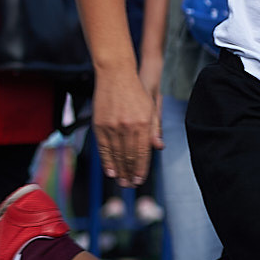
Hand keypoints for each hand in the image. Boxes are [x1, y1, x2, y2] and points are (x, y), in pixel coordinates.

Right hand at [93, 65, 155, 186]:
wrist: (116, 74)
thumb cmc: (135, 90)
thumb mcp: (150, 107)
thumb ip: (154, 127)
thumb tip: (158, 147)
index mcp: (144, 123)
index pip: (143, 152)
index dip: (141, 168)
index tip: (140, 180)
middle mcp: (129, 127)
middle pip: (129, 156)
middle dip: (130, 173)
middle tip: (130, 185)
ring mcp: (113, 126)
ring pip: (116, 154)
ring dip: (119, 170)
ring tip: (121, 182)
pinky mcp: (100, 124)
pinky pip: (103, 148)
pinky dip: (107, 161)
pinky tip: (110, 171)